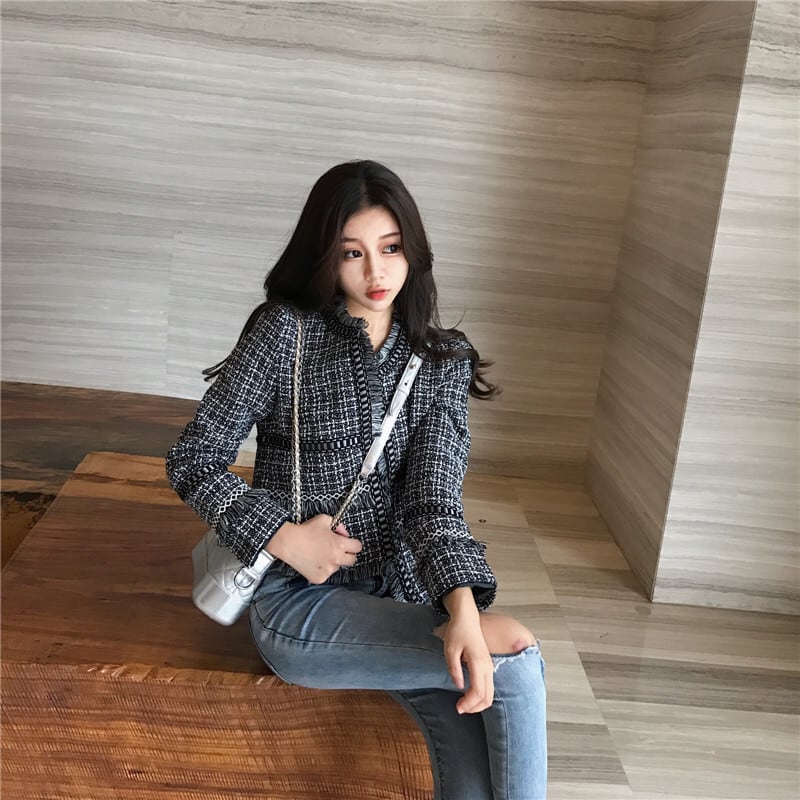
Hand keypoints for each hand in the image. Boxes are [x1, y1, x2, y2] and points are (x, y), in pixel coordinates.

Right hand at [267, 514, 361, 583]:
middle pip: (352, 560)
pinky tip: (314, 561)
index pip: (358, 547)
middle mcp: (336, 559)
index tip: (349, 543)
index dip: (353, 544)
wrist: (288, 542)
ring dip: (333, 562)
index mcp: (339, 545)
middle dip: (348, 554)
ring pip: (337, 567)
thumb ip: (338, 526)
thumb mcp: (325, 520)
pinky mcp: (319, 578)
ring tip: (320, 554)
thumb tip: (343, 532)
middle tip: (338, 550)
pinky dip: (322, 569)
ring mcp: (328, 570)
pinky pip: (326, 574)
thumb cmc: (305, 530)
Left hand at [442, 588, 494, 713]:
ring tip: (464, 704)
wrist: (467, 617)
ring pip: (490, 693)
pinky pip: (489, 687)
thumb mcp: (450, 649)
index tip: (457, 707)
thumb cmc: (458, 631)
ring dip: (479, 703)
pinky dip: (481, 696)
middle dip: (475, 708)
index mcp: (478, 663)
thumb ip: (454, 669)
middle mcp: (488, 667)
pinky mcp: (488, 666)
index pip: (478, 692)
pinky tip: (469, 695)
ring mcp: (490, 666)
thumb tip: (459, 686)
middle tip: (460, 709)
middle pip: (488, 697)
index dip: (468, 704)